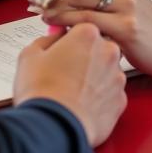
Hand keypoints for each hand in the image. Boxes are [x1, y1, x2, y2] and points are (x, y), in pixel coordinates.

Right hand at [14, 23, 126, 146]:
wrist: (53, 127)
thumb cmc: (40, 88)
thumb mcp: (30, 53)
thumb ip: (47, 38)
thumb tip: (55, 36)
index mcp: (87, 34)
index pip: (82, 25)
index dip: (70, 36)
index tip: (61, 44)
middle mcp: (108, 52)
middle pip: (99, 46)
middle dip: (86, 53)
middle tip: (66, 67)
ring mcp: (117, 78)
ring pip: (107, 69)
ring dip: (95, 75)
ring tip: (73, 88)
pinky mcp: (121, 102)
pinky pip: (111, 93)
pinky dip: (100, 96)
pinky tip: (83, 102)